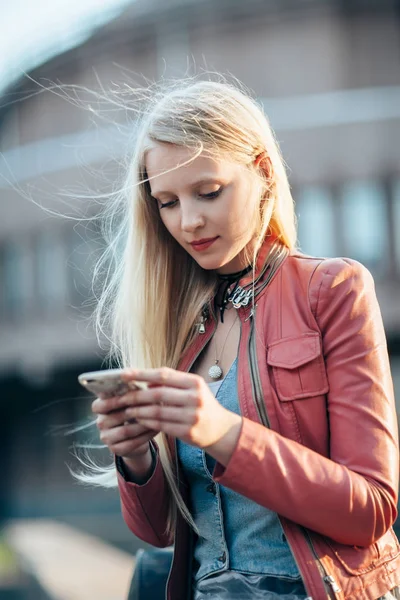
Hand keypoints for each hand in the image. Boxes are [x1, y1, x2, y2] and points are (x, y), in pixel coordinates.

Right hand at [91, 394, 158, 461]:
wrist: (136, 437)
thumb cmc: (133, 412)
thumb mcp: (130, 400)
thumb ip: (132, 391)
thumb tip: (143, 383)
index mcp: (100, 407)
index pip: (99, 404)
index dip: (115, 400)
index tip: (133, 394)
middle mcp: (100, 422)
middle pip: (117, 416)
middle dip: (137, 409)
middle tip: (153, 404)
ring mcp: (106, 437)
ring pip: (126, 430)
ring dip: (144, 424)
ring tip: (158, 418)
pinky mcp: (115, 449)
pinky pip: (132, 443)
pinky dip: (146, 436)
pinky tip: (156, 429)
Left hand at [119, 367, 242, 465]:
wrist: (221, 430)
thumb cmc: (202, 405)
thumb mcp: (192, 389)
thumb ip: (171, 384)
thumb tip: (146, 382)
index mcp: (195, 382)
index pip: (164, 375)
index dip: (142, 374)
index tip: (124, 374)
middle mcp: (195, 398)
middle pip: (158, 394)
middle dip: (136, 395)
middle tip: (121, 397)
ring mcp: (192, 416)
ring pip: (157, 411)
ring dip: (139, 410)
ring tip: (128, 409)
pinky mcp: (188, 432)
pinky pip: (161, 425)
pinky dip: (147, 422)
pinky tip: (139, 419)